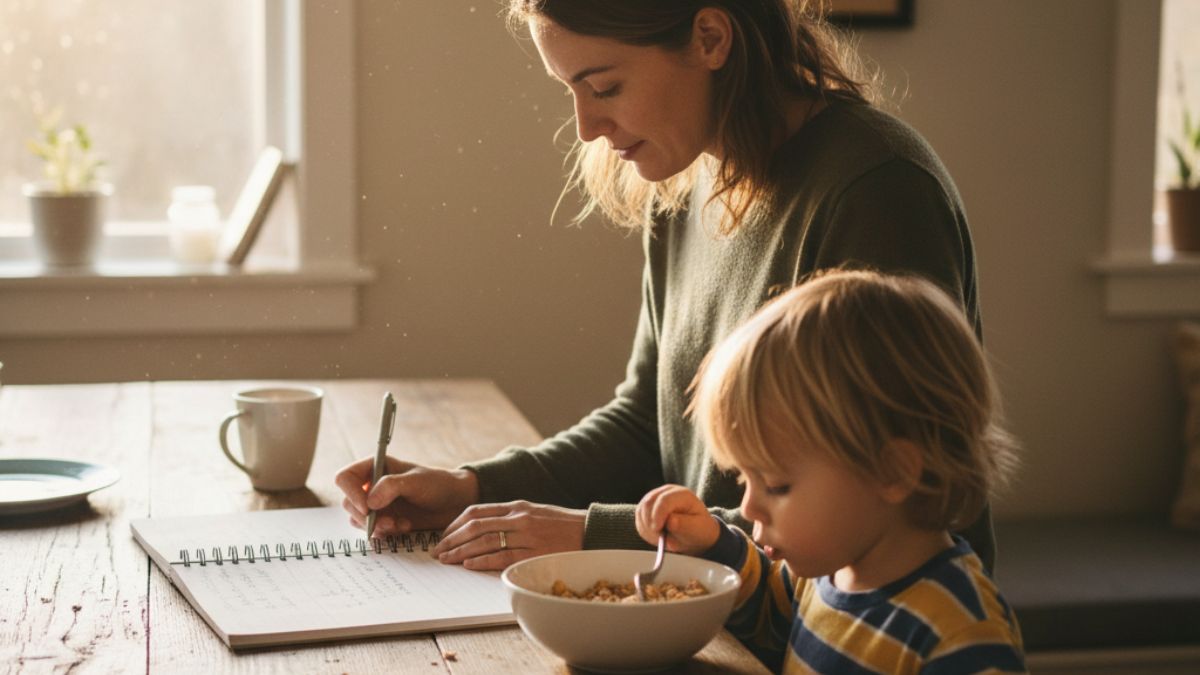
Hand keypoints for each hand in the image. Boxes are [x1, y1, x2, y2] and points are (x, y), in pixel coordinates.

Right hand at [335, 456, 479, 537]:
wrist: (455, 503)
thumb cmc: (438, 484)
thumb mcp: (416, 481)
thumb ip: (392, 486)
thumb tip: (369, 502)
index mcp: (375, 467)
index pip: (345, 478)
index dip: (351, 493)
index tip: (368, 508)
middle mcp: (372, 485)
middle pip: (348, 503)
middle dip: (366, 517)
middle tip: (388, 522)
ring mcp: (377, 504)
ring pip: (358, 520)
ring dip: (376, 527)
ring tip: (399, 525)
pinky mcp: (384, 520)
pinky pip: (372, 531)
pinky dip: (384, 533)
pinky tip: (404, 527)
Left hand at [432, 500, 585, 570]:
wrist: (590, 532)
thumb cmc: (562, 525)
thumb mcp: (534, 512)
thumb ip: (511, 517)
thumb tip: (484, 527)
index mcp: (516, 506)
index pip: (476, 512)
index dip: (454, 524)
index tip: (443, 535)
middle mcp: (518, 517)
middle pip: (475, 526)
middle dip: (451, 539)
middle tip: (437, 551)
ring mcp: (526, 535)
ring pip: (484, 541)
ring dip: (461, 551)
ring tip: (446, 560)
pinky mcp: (533, 552)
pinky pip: (501, 557)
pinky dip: (482, 560)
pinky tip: (468, 565)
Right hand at [636, 484, 718, 555]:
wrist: (694, 534)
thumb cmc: (698, 531)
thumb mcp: (697, 530)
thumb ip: (684, 525)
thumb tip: (670, 521)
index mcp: (682, 495)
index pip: (664, 500)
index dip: (658, 515)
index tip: (657, 531)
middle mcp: (667, 492)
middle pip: (648, 502)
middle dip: (650, 523)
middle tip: (659, 538)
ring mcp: (656, 498)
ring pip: (641, 510)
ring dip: (647, 527)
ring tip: (660, 538)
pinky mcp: (647, 507)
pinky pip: (638, 517)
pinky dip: (644, 529)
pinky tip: (655, 535)